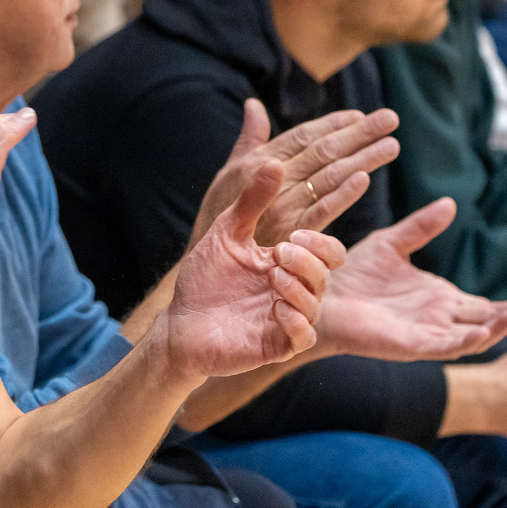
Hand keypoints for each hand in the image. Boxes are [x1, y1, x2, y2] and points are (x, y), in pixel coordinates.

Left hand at [161, 161, 346, 381]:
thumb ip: (251, 202)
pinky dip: (295, 321)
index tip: (297, 234)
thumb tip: (274, 162)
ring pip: (316, 304)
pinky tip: (276, 309)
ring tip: (273, 276)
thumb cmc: (204, 279)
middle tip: (282, 251)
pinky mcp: (278, 345)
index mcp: (286, 263)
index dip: (321, 243)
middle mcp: (294, 290)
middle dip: (310, 261)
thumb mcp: (226, 234)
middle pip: (327, 274)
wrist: (180, 323)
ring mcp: (288, 318)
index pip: (327, 251)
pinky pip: (303, 336)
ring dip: (299, 287)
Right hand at [190, 100, 398, 250]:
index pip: (304, 136)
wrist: (215, 265)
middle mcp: (271, 180)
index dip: (333, 124)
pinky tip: (364, 180)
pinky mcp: (292, 234)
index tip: (360, 115)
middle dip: (358, 134)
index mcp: (258, 161)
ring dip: (362, 159)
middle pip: (322, 152)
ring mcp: (282, 207)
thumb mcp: (229, 172)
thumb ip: (249, 138)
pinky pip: (321, 212)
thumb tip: (253, 104)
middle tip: (389, 119)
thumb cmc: (222, 215)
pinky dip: (342, 195)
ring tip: (391, 145)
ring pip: (328, 177)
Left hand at [316, 198, 506, 360]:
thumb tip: (451, 203)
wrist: (318, 295)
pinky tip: (484, 328)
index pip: (485, 304)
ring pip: (473, 336)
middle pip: (487, 320)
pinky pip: (445, 347)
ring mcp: (426, 334)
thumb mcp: (391, 244)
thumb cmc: (350, 273)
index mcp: (438, 299)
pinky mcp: (409, 346)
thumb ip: (421, 228)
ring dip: (498, 326)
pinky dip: (467, 340)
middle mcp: (437, 319)